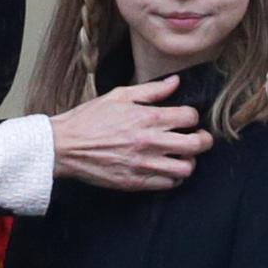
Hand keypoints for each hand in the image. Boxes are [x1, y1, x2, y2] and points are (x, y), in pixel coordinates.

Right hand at [48, 75, 212, 190]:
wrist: (64, 146)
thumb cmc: (89, 119)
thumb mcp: (120, 96)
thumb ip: (151, 90)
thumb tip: (175, 82)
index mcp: (148, 118)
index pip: (190, 117)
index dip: (192, 116)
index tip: (187, 119)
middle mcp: (151, 142)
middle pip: (197, 145)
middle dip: (203, 140)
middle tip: (198, 138)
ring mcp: (145, 165)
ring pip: (186, 168)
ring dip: (188, 161)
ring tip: (181, 156)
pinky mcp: (136, 182)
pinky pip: (168, 184)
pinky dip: (173, 178)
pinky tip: (166, 168)